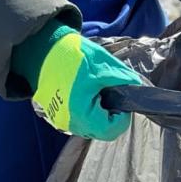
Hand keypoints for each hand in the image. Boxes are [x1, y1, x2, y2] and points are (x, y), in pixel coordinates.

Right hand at [13, 20, 142, 139]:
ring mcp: (60, 120)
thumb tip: (137, 88)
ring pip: (89, 126)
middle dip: (111, 114)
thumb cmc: (73, 57)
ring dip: (99, 112)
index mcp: (81, 114)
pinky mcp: (55, 114)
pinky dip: (87, 109)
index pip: (111, 130)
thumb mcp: (104, 65)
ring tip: (97, 90)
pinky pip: (78, 119)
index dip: (122, 117)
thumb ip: (123, 80)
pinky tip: (86, 91)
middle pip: (100, 130)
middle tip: (111, 92)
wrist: (43, 50)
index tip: (123, 98)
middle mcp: (69, 123)